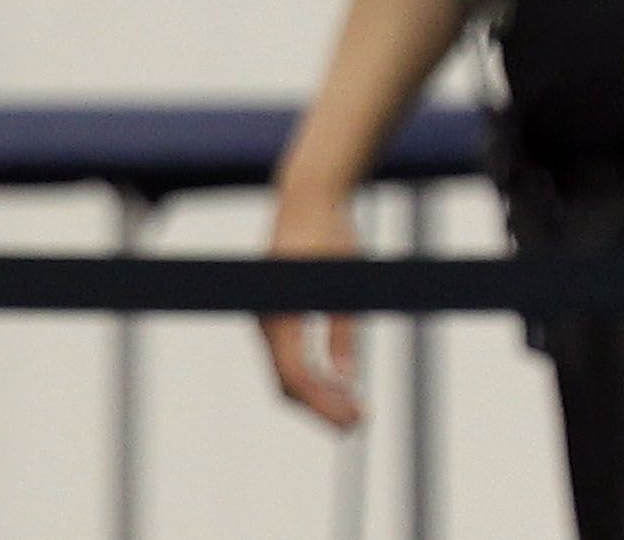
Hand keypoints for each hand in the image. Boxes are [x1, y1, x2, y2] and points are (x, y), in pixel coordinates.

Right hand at [260, 187, 365, 428]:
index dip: (326, 404)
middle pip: (287, 383)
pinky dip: (310, 378)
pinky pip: (287, 359)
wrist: (307, 198)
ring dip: (317, 397)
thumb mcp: (348, 281)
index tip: (355, 419)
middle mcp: (266, 320)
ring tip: (353, 410)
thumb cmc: (332, 233)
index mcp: (282, 310)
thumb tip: (347, 380)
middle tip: (358, 424)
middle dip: (321, 409)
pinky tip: (337, 384)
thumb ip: (345, 330)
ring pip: (285, 375)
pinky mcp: (274, 318)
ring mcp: (266, 320)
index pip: (298, 375)